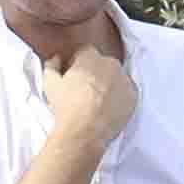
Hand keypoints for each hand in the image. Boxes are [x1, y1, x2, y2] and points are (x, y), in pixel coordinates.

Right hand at [43, 37, 139, 151]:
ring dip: (109, 84)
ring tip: (98, 101)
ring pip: (117, 77)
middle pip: (103, 63)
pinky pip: (127, 92)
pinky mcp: (133, 96)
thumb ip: (52, 66)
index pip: (85, 51)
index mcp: (90, 56)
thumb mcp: (50, 84)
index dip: (78, 62)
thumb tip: (56, 59)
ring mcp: (124, 79)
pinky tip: (108, 108)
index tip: (74, 75)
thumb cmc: (66, 106)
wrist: (84, 131)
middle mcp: (111, 63)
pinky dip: (120, 97)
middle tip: (86, 90)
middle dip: (96, 72)